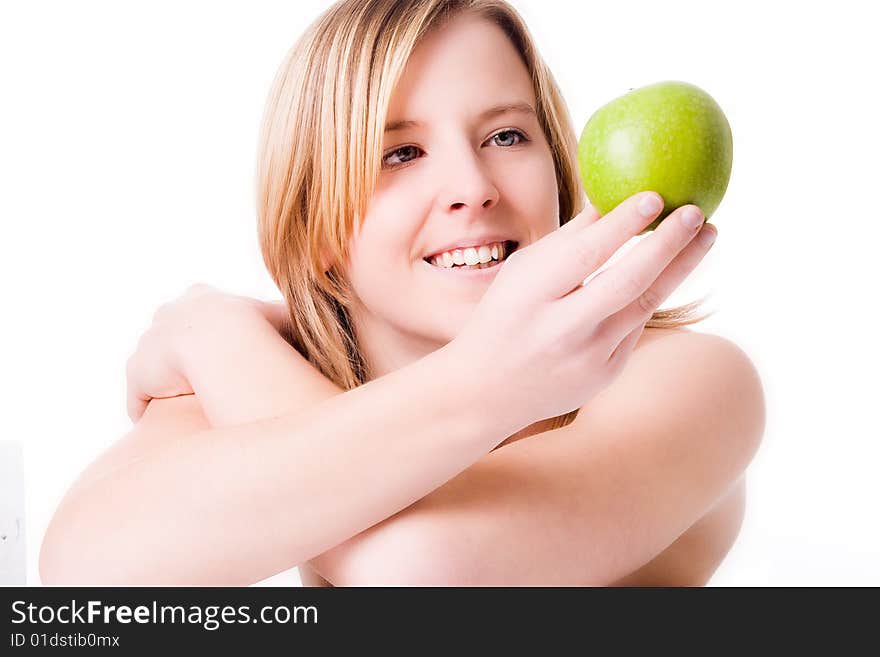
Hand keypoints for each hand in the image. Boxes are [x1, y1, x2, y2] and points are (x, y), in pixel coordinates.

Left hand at [125, 284, 287, 421]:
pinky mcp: (138, 373)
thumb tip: (316, 321)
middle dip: (182, 359)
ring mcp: (149, 342)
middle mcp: (169, 314)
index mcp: (202, 297)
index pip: (200, 316)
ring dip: (167, 387)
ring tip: (186, 410)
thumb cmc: (257, 329)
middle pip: (171, 337)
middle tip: (205, 385)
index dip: (212, 337)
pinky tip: (169, 426)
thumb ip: (286, 320)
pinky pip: (140, 397)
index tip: (223, 358)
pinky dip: (151, 410)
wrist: (220, 342)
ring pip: (154, 367)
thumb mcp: (279, 317)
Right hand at [449, 192, 716, 428]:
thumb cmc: (504, 316)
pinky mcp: (605, 376)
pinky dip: (654, 293)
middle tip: (696, 210)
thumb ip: (566, 242)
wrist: (488, 390)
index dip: (622, 225)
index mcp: (531, 297)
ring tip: (708, 232)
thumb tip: (613, 196)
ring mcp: (586, 358)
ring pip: (644, 305)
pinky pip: (635, 326)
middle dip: (667, 244)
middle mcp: (560, 331)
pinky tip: (674, 267)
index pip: (584, 256)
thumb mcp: (520, 274)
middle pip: (626, 283)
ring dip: (681, 266)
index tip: (655, 194)